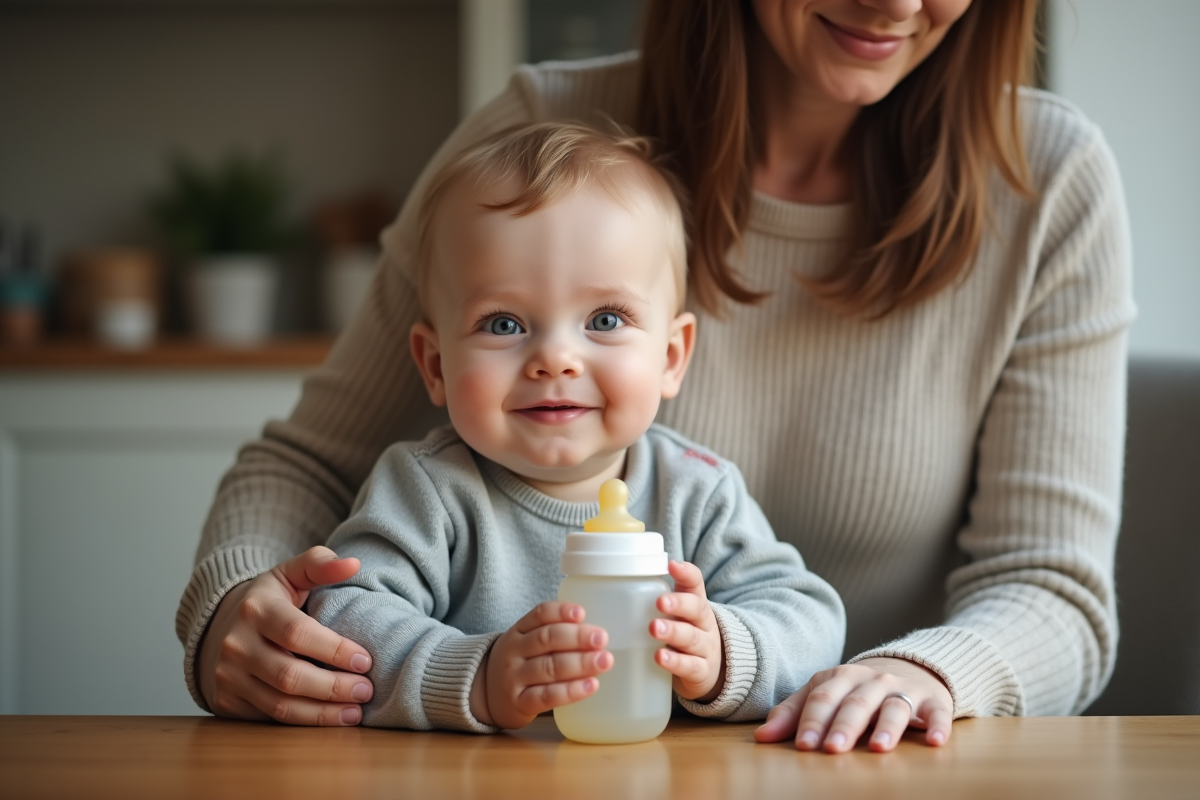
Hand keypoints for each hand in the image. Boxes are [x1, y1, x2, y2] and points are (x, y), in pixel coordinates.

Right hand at [197, 546, 374, 725]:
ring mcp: (228, 676)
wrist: (220, 627)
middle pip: (290, 676)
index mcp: (256, 609)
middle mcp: (236, 645)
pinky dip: (303, 723)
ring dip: (323, 713)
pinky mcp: (226, 702)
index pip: (298, 634)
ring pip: (280, 706)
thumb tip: (353, 564)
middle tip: (367, 690)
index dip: (334, 650)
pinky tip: (330, 718)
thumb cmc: (269, 600)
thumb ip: (320, 564)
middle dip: (334, 687)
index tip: (366, 660)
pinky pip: (269, 719)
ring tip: (355, 711)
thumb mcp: (290, 574)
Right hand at [472, 602, 611, 729]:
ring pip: (548, 667)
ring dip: (579, 663)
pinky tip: (590, 686)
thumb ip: (554, 634)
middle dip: (577, 638)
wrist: (486, 695)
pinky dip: (570, 691)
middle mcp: (513, 651)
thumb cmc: (519, 664)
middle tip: (602, 639)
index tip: (582, 612)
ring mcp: (514, 678)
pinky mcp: (519, 703)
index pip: (539, 614)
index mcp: (518, 631)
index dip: (561, 611)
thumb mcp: (526, 642)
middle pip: (546, 639)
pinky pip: (546, 696)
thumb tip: (597, 632)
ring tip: (604, 661)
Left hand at [650, 561, 724, 701]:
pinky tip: (660, 657)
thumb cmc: (685, 635)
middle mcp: (704, 624)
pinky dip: (675, 662)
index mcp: (696, 605)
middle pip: (697, 609)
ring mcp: (706, 648)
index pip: (695, 584)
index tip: (672, 565)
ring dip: (673, 632)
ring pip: (692, 638)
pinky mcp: (702, 672)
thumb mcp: (678, 615)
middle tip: (660, 601)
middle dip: (679, 604)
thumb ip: (658, 597)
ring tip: (654, 628)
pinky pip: (690, 666)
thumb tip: (626, 577)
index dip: (686, 574)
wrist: (711, 671)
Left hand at [753, 657, 953, 752]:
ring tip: (878, 749)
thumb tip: (761, 738)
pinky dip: (938, 725)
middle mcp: (870, 681)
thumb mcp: (823, 695)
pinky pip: (937, 712)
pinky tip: (936, 741)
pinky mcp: (933, 701)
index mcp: (839, 678)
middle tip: (832, 749)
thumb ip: (792, 715)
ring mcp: (902, 689)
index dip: (811, 722)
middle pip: (855, 704)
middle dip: (843, 726)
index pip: (822, 699)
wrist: (908, 669)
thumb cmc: (855, 691)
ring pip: (893, 707)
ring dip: (886, 727)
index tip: (803, 747)